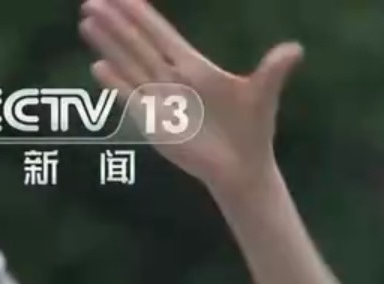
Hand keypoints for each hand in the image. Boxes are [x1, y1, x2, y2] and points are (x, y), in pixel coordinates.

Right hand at [79, 0, 301, 191]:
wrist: (244, 168)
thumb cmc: (251, 129)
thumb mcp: (262, 96)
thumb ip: (273, 71)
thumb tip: (296, 49)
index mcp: (195, 67)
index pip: (163, 34)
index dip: (143, 15)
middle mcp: (172, 79)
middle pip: (139, 44)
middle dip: (117, 23)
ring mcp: (161, 100)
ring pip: (130, 65)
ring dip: (109, 45)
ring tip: (88, 22)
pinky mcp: (155, 122)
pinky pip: (131, 99)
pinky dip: (116, 84)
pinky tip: (99, 67)